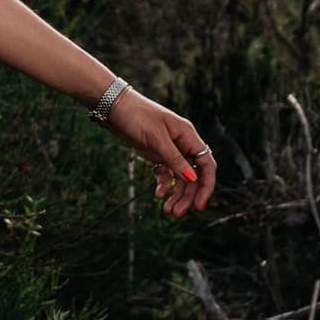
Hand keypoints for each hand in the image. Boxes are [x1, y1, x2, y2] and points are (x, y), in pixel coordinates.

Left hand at [102, 88, 218, 214]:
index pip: (206, 165)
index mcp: (188, 136)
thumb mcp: (156, 139)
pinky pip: (166, 173)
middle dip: (188, 196)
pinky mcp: (156, 153)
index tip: (199, 206)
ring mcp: (170, 149)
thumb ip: (174, 159)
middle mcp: (182, 144)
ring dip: (176, 195)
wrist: (113, 105)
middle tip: (176, 214)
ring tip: (167, 211)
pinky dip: (164, 185)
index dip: (206, 186)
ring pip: (180, 177)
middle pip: (194, 175)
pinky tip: (158, 195)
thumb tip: (192, 179)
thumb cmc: (136, 115)